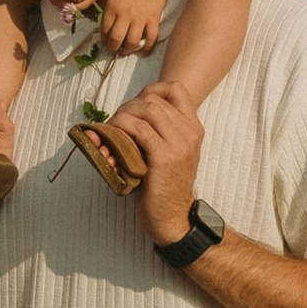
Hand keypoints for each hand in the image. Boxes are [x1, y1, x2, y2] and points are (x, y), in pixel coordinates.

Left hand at [96, 0, 166, 56]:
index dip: (103, 40)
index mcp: (112, 7)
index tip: (105, 43)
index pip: (105, 30)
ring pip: (132, 41)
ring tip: (125, 52)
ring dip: (127, 50)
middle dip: (113, 48)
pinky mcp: (153, 19)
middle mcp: (125, 14)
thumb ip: (108, 11)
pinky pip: (151, 38)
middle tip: (113, 50)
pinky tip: (143, 53)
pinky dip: (147, 48)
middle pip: (116, 39)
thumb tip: (105, 31)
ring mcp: (140, 17)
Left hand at [105, 79, 206, 248]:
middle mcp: (190, 132)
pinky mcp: (165, 156)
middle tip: (115, 124)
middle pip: (153, 98)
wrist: (173, 218)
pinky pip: (139, 128)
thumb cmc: (164, 186)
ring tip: (112, 132)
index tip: (134, 107)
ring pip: (146, 108)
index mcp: (194, 128)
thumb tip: (131, 110)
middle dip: (127, 106)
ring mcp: (180, 143)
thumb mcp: (171, 153)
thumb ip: (161, 131)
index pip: (175, 89)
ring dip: (122, 116)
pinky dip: (121, 127)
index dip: (150, 90)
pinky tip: (112, 139)